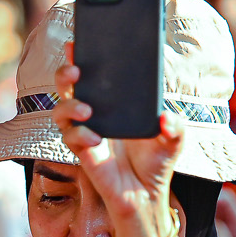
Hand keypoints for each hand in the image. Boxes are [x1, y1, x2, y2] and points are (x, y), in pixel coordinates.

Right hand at [53, 44, 186, 236]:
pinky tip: (95, 138)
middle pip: (68, 86)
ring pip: (61, 110)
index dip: (82, 56)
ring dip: (70, 105)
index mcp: (114, 102)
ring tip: (87, 109)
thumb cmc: (156, 162)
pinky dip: (80, 135)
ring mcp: (86, 131)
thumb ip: (174, 127)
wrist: (147, 195)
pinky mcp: (83, 153)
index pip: (94, 74)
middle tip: (76, 70)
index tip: (78, 41)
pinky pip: (71, 138)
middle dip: (65, 72)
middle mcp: (95, 113)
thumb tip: (166, 118)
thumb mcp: (174, 139)